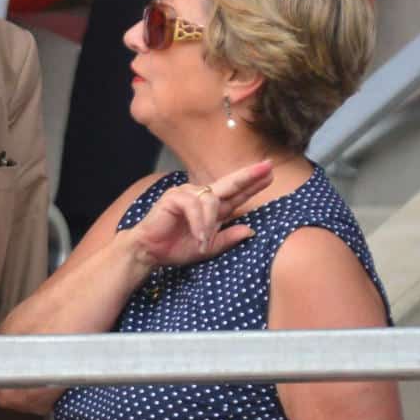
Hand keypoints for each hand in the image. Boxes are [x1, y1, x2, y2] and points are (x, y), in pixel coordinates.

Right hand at [127, 160, 272, 269]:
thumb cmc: (175, 248)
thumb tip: (251, 231)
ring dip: (209, 222)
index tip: (269, 175)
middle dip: (248, 176)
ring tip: (202, 241)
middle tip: (267, 167)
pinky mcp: (173, 197)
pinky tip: (198, 235)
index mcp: (210, 208)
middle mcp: (200, 197)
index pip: (234, 194)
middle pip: (229, 184)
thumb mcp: (207, 248)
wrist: (149, 252)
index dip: (251, 185)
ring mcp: (186, 194)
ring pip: (211, 200)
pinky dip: (198, 222)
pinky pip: (194, 206)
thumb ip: (227, 239)